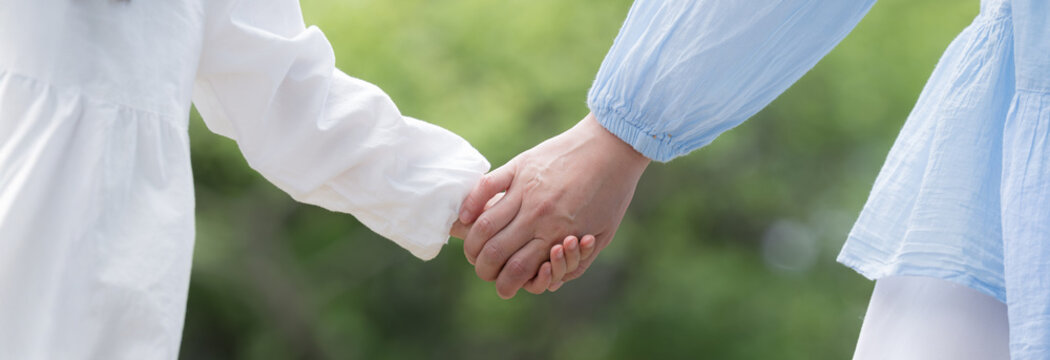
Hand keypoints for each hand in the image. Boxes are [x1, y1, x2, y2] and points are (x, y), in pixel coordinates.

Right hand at [458, 113, 648, 297]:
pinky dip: (470, 203)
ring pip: (485, 225)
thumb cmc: (613, 193)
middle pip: (494, 252)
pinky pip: (486, 186)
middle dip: (484, 269)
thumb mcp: (603, 236)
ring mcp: (526, 189)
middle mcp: (537, 215)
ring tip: (473, 250)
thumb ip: (576, 262)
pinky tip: (464, 217)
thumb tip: (551, 280)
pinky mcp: (520, 166)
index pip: (517, 270)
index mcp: (558, 234)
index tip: (503, 287)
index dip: (505, 285)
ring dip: (472, 244)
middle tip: (484, 270)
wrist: (614, 146)